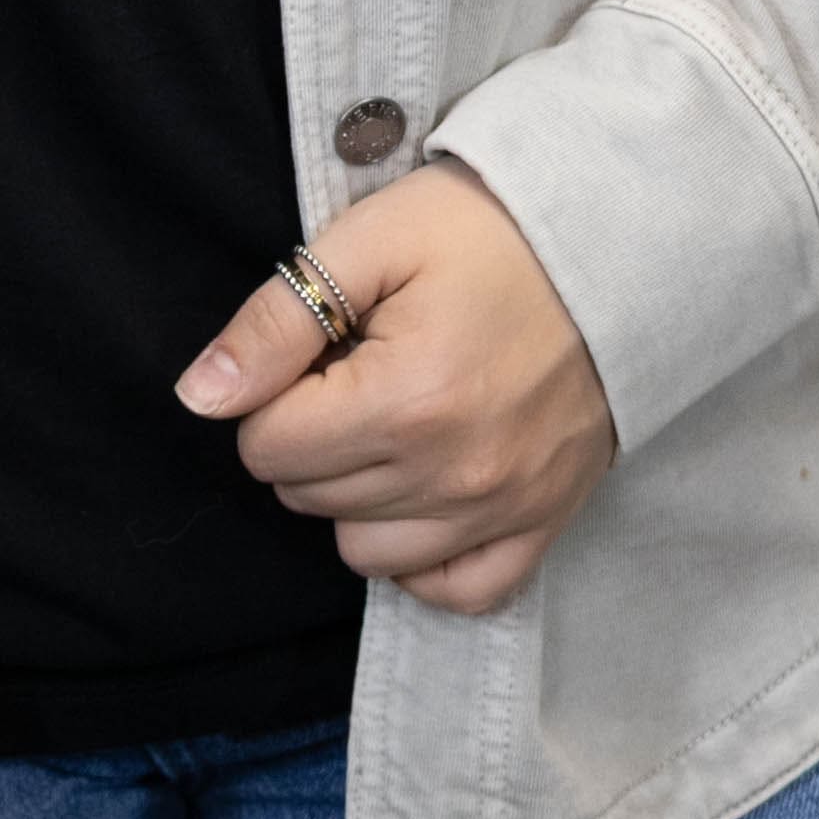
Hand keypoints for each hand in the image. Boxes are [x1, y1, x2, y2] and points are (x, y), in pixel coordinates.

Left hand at [176, 162, 616, 615]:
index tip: (321, 348)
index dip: (275, 393)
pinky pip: (457, 590)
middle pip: (309, 498)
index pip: (268, 447)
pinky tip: (424, 494)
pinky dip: (426, 558)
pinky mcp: (544, 523)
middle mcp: (452, 473)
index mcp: (404, 400)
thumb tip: (200, 396)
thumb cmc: (488, 229)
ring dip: (356, 495)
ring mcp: (503, 508)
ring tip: (392, 421)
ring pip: (365, 551)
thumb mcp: (372, 237)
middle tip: (359, 371)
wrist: (618, 241)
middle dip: (310, 436)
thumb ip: (278, 319)